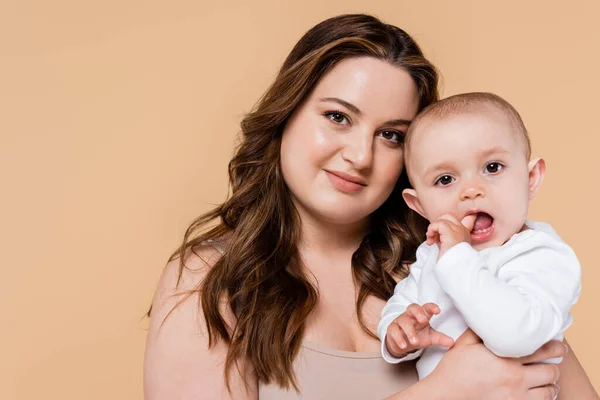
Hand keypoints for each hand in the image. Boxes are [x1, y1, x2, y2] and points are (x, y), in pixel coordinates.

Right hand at [385, 303, 453, 357]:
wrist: (402, 343)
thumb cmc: (418, 336)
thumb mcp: (430, 337)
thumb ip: (440, 339)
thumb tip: (452, 342)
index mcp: (421, 315)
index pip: (426, 308)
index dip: (431, 307)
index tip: (437, 310)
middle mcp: (410, 316)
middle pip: (412, 308)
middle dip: (418, 313)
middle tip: (424, 321)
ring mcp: (400, 321)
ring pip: (403, 320)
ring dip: (409, 331)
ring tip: (415, 342)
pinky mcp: (392, 329)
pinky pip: (393, 330)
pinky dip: (398, 338)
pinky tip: (403, 345)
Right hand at [422, 329, 564, 399]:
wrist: (446, 394)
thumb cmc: (454, 369)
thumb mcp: (465, 344)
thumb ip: (481, 331)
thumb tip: (491, 317)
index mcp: (505, 359)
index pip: (541, 351)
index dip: (555, 347)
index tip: (559, 345)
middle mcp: (515, 379)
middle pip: (551, 372)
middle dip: (554, 366)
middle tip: (553, 362)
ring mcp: (516, 396)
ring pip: (549, 391)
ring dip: (550, 384)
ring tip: (545, 378)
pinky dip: (542, 397)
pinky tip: (537, 391)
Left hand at [426, 214, 475, 257]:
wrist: (456, 269)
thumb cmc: (451, 261)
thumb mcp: (448, 247)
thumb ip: (444, 238)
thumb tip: (435, 233)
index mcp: (464, 233)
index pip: (460, 219)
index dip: (446, 224)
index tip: (439, 236)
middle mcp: (463, 230)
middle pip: (448, 216)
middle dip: (437, 223)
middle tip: (433, 236)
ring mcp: (458, 231)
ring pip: (442, 220)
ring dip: (432, 229)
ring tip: (431, 240)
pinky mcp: (451, 234)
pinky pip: (438, 224)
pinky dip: (431, 230)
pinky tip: (430, 241)